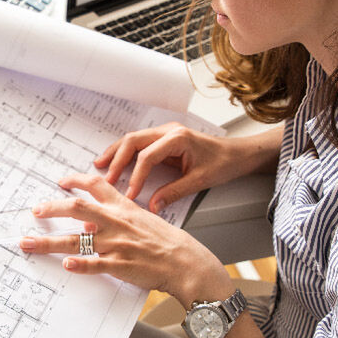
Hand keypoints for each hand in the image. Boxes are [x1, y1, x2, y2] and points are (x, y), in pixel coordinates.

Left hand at [19, 173, 233, 308]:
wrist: (186, 262)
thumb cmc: (168, 243)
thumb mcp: (144, 219)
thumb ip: (120, 216)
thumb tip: (94, 219)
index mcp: (124, 208)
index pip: (97, 186)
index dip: (75, 180)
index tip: (60, 181)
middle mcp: (116, 223)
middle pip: (77, 209)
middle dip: (52, 209)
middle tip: (35, 211)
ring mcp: (116, 245)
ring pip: (76, 241)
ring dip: (48, 243)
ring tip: (27, 243)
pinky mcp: (119, 266)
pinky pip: (94, 264)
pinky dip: (79, 265)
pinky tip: (65, 265)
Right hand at [94, 122, 246, 212]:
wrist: (237, 153)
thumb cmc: (223, 163)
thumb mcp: (199, 181)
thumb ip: (174, 192)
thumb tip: (152, 206)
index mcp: (178, 138)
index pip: (148, 156)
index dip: (136, 176)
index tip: (130, 194)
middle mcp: (168, 131)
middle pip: (134, 141)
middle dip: (117, 159)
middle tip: (105, 178)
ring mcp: (165, 133)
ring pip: (133, 139)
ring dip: (116, 153)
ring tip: (100, 166)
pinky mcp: (164, 139)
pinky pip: (139, 144)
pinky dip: (125, 153)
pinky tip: (115, 162)